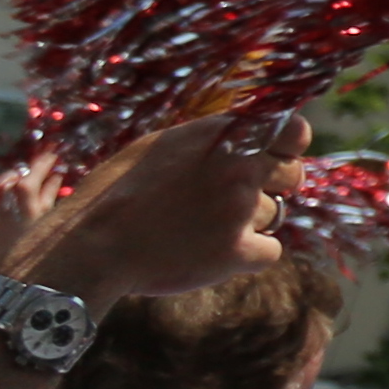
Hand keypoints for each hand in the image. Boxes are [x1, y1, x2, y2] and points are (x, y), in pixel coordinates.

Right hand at [30, 113, 290, 300]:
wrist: (92, 244)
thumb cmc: (117, 192)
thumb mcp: (162, 145)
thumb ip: (211, 139)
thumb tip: (246, 135)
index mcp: (224, 134)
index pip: (296, 131)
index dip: (289, 148)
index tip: (275, 159)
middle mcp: (240, 165)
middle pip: (292, 175)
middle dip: (273, 187)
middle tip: (236, 201)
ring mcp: (241, 208)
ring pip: (274, 215)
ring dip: (249, 224)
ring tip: (203, 229)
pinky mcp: (236, 251)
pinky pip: (269, 252)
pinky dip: (248, 256)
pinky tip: (214, 254)